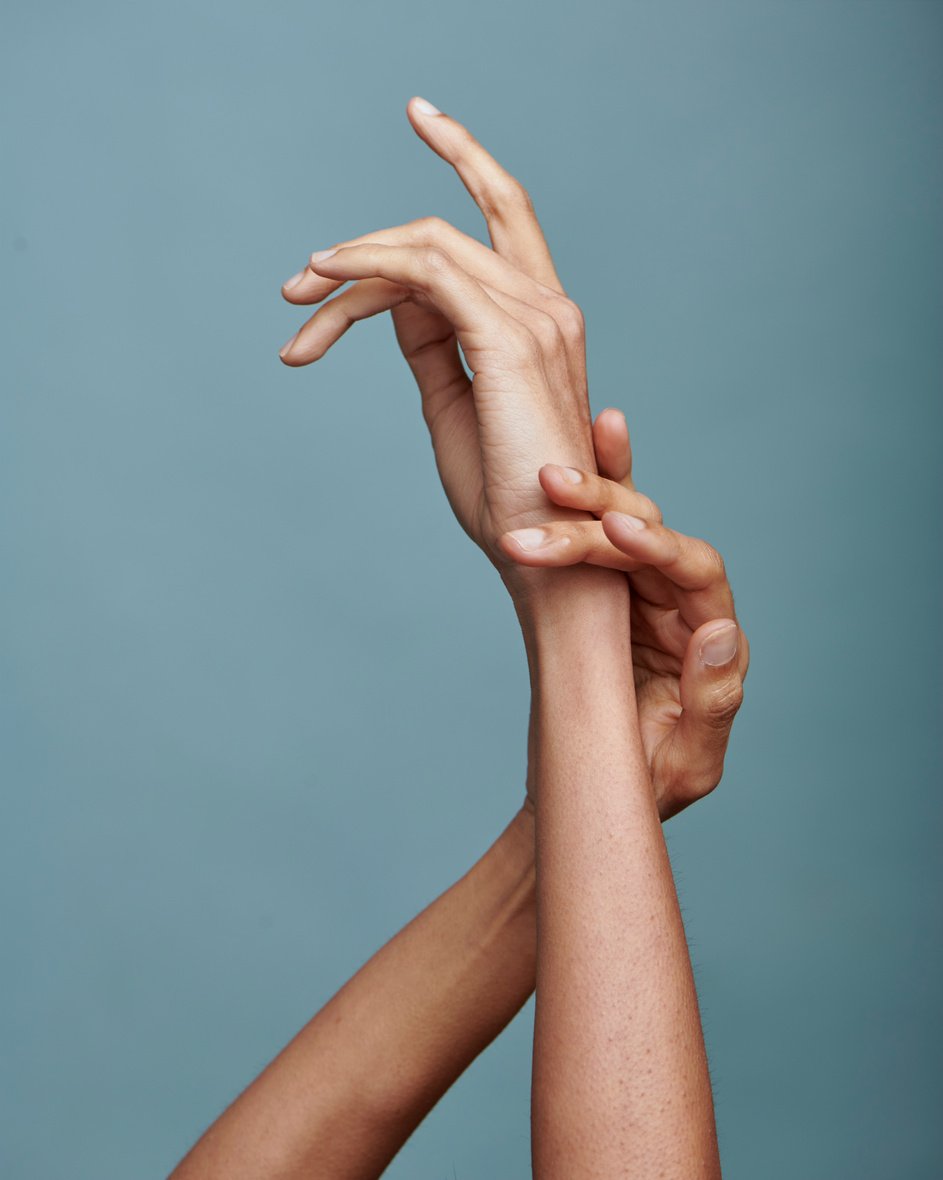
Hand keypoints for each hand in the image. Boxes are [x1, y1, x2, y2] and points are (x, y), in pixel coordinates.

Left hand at [278, 97, 596, 598]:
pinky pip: (426, 274)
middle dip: (365, 244)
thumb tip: (397, 304)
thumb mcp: (454, 405)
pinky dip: (368, 266)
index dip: (459, 167)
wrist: (546, 554)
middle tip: (295, 289)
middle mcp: (547, 306)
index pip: (502, 214)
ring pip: (425, 248)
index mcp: (544, 319)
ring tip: (296, 302)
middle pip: (441, 236)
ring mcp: (534, 319)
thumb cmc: (505, 497)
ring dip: (349, 267)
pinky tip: (324, 280)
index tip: (367, 215)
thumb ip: (433, 347)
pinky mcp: (508, 341)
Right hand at [502, 408, 748, 819]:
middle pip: (650, 537)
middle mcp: (681, 603)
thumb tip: (721, 632)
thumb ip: (713, 703)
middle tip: (548, 490)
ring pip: (618, 525)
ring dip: (584, 496)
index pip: (696, 574)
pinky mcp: (606, 590)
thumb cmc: (646, 787)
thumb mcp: (687, 762)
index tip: (613, 532)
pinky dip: (601, 481)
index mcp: (707, 636)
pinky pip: (603, 528)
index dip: (658, 547)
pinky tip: (596, 431)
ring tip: (546, 472)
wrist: (595, 792)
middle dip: (598, 514)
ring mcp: (642, 592)